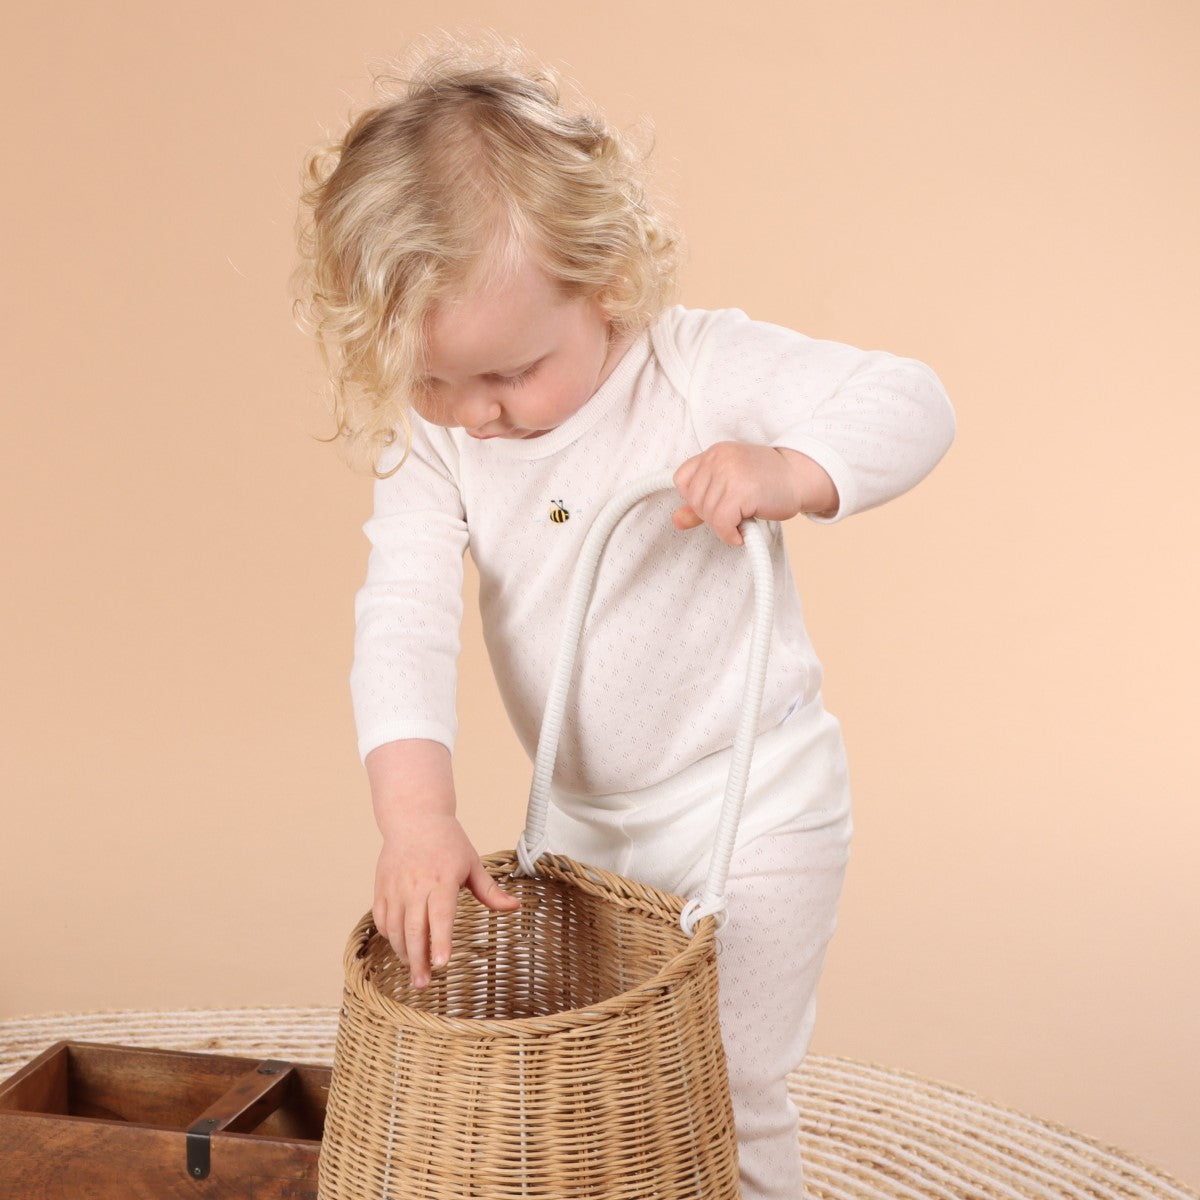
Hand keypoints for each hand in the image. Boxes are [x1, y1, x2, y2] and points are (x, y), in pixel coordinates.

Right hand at [373, 813, 519, 989]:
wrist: (414, 818)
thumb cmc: (447, 841)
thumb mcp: (472, 863)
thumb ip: (490, 891)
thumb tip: (515, 907)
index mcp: (441, 880)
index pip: (440, 916)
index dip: (440, 941)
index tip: (441, 964)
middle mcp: (416, 886)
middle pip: (414, 929)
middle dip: (418, 960)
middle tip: (423, 984)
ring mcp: (395, 887)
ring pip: (394, 928)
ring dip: (403, 953)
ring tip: (414, 971)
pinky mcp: (381, 888)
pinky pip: (381, 919)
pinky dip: (389, 936)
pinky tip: (400, 947)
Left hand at [672, 443, 838, 545]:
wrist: (800, 477)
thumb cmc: (768, 482)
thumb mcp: (731, 485)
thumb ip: (702, 502)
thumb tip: (677, 521)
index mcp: (714, 453)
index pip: (682, 480)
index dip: (695, 498)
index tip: (717, 504)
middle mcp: (719, 458)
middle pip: (694, 501)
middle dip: (712, 515)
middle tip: (735, 514)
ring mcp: (730, 472)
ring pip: (707, 514)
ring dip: (724, 526)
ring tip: (743, 520)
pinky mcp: (741, 491)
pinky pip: (721, 523)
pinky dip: (729, 535)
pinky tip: (742, 534)